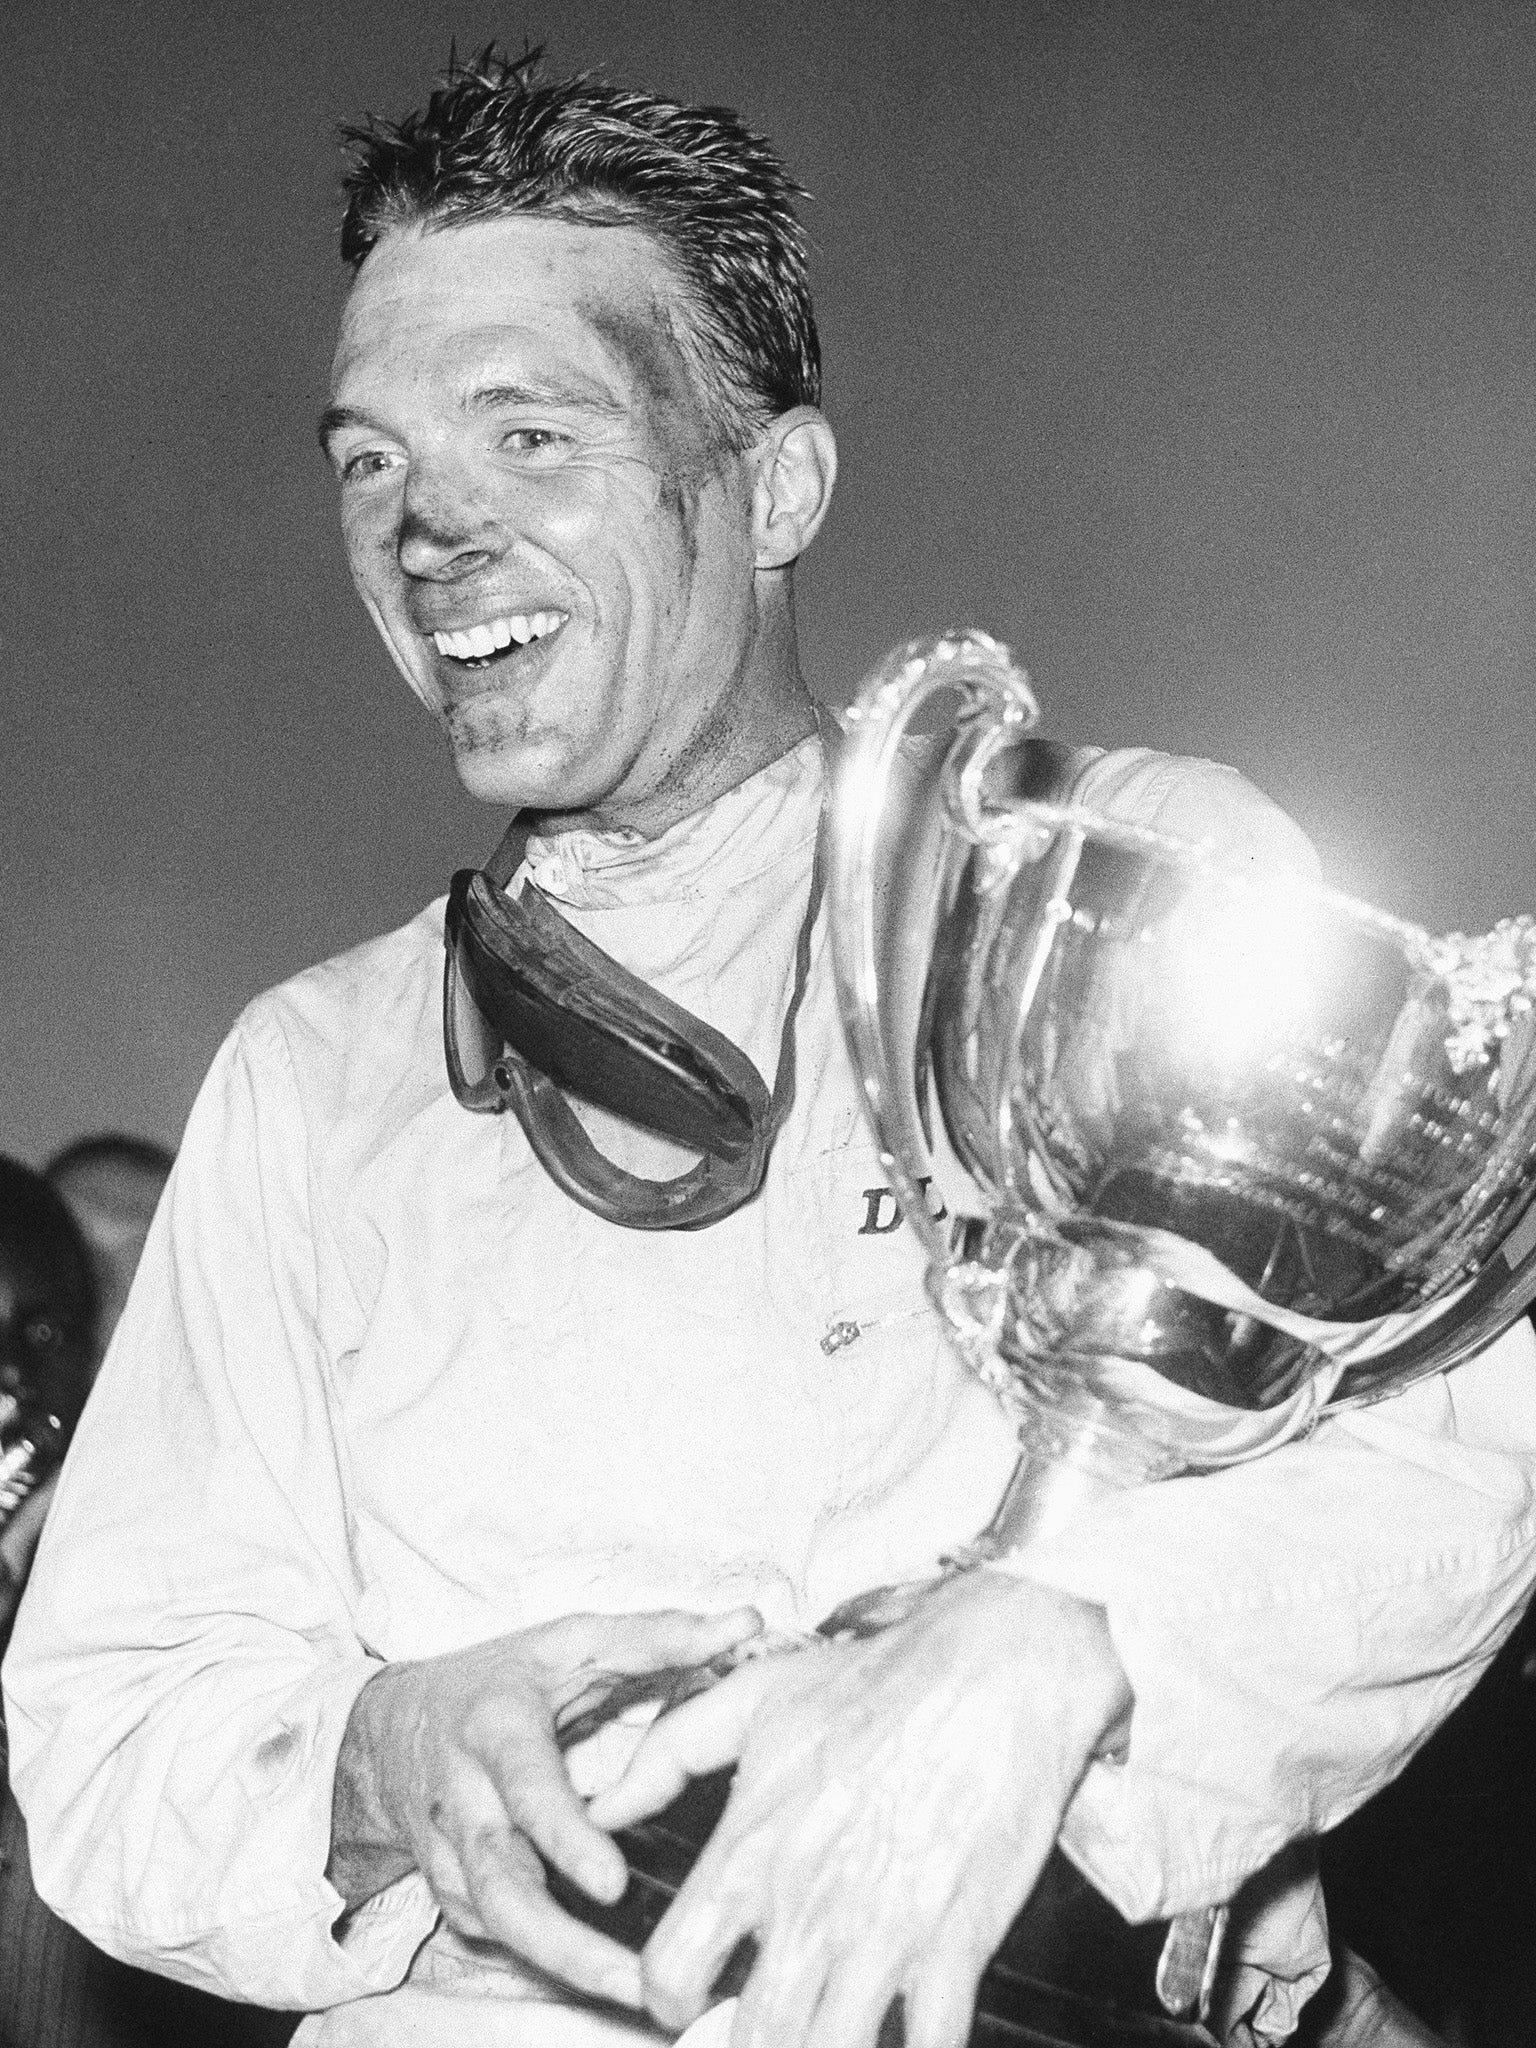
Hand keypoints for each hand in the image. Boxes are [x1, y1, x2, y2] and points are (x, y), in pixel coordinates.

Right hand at [328, 1604, 761, 2007]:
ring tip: (644, 1996)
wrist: (394, 1730)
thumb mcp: (573, 1641)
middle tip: (637, 1980)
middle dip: (565, 1946)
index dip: (564, 1839)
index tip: (611, 1884)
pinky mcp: (456, 1897)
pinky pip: (504, 1939)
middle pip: (501, 1891)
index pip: (526, 1790)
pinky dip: (554, 1964)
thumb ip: (659, 1636)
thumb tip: (747, 1621)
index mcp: (497, 1730)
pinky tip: (614, 1981)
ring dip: (569, 1970)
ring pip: (500, 1929)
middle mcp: (466, 1802)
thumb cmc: (503, 1678)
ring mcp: (454, 1858)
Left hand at [590, 1569, 1130, 2047]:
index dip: (668, 1997)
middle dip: (745, 2045)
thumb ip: (667, 1752)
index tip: (690, 1994)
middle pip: (751, 2038)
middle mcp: (808, 1906)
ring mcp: (883, 1934)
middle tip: (759, 2022)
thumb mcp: (753, 1697)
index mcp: (751, 1851)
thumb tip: (605, 1802)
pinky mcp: (957, 1944)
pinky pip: (931, 2046)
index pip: (671, 1971)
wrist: (992, 1668)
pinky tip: (908, 2034)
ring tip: (827, 2028)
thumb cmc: (874, 1679)